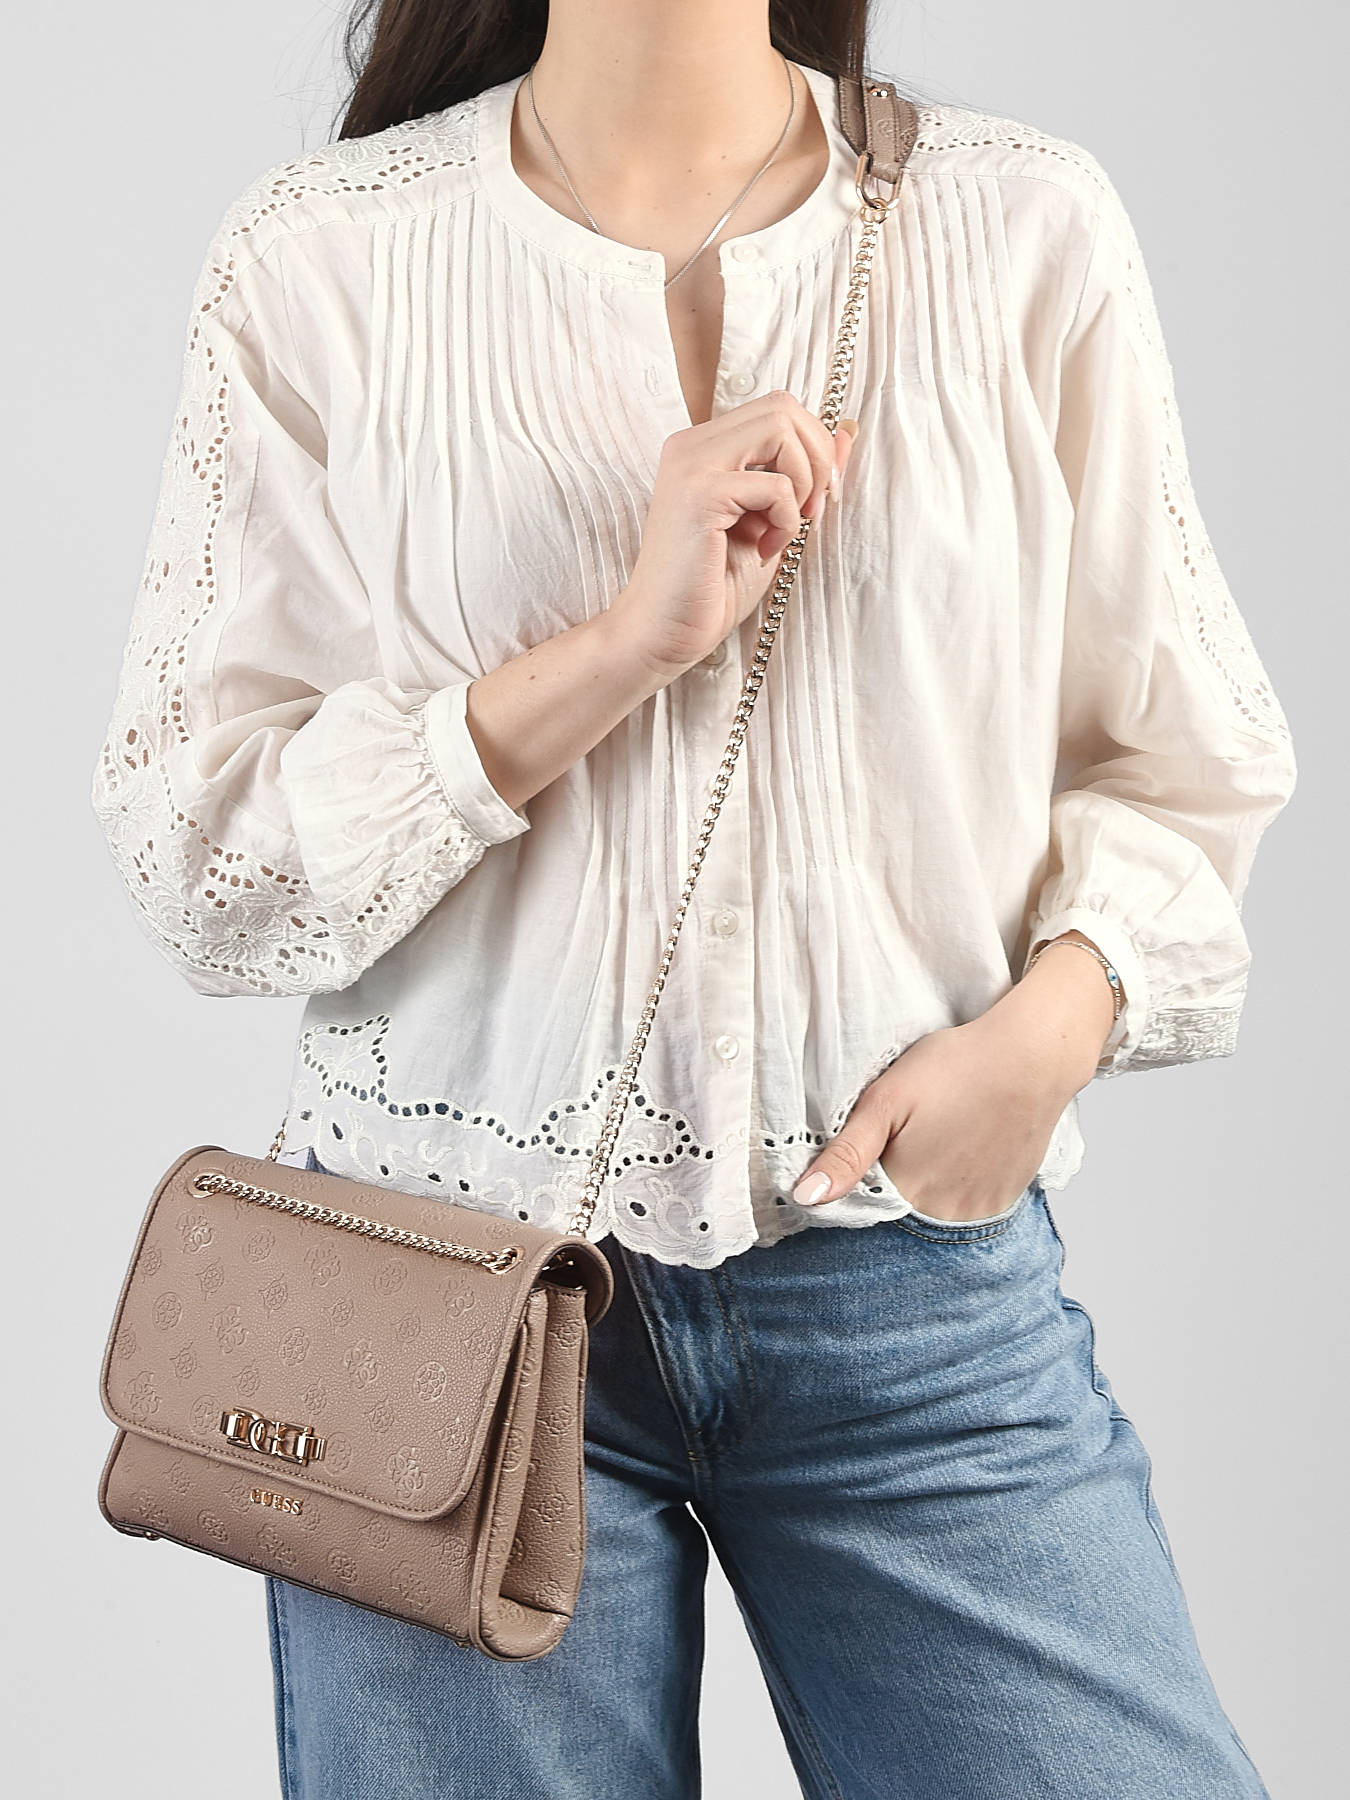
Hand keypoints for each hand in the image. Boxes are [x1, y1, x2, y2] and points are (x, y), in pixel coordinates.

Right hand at [611, 394, 858, 679]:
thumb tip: (846, 433)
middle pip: (783, 406)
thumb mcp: (771, 522)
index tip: (814, 500)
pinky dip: (786, 519)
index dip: (812, 448)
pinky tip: (764, 550)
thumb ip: (802, 476)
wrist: (663, 634)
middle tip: (810, 511)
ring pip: (780, 427)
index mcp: (703, 447)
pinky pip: (774, 485)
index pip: (777, 408)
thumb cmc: (712, 587)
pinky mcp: (700, 495)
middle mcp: (691, 445)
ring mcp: (692, 465)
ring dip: (803, 482)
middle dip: (816, 458)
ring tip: (785, 529)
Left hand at [790, 1007, 1090, 1221]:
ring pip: (934, 1212)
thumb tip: (804, 1199)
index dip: (859, 1179)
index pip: (864, 1207)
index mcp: (906, 1191)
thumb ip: (845, 1155)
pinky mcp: (1006, 1200)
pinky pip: (969, 1207)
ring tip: (937, 1138)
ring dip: (928, 1187)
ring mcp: (979, 1211)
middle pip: (901, 1212)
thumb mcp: (885, 1101)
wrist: (1031, 1057)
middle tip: (910, 1134)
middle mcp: (943, 1214)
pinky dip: (959, 1186)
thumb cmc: (954, 1069)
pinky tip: (962, 1148)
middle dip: (894, 1183)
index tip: (870, 1148)